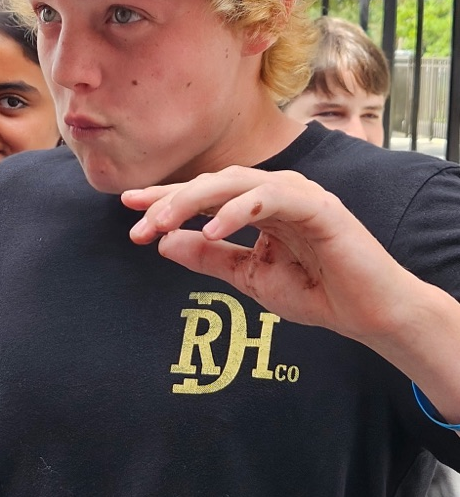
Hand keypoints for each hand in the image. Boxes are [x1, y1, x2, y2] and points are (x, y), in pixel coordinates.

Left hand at [123, 166, 411, 348]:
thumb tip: (164, 243)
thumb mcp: (248, 277)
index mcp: (258, 205)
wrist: (367, 315)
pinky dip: (238, 210)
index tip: (128, 207)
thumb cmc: (315, 292)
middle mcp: (274, 191)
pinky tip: (210, 229)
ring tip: (163, 224)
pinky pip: (270, 198)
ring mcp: (297, 194)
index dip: (166, 199)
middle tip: (139, 225)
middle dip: (171, 202)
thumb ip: (209, 258)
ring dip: (194, 201)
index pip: (205, 195)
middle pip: (213, 183)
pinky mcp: (318, 206)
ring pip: (236, 182)